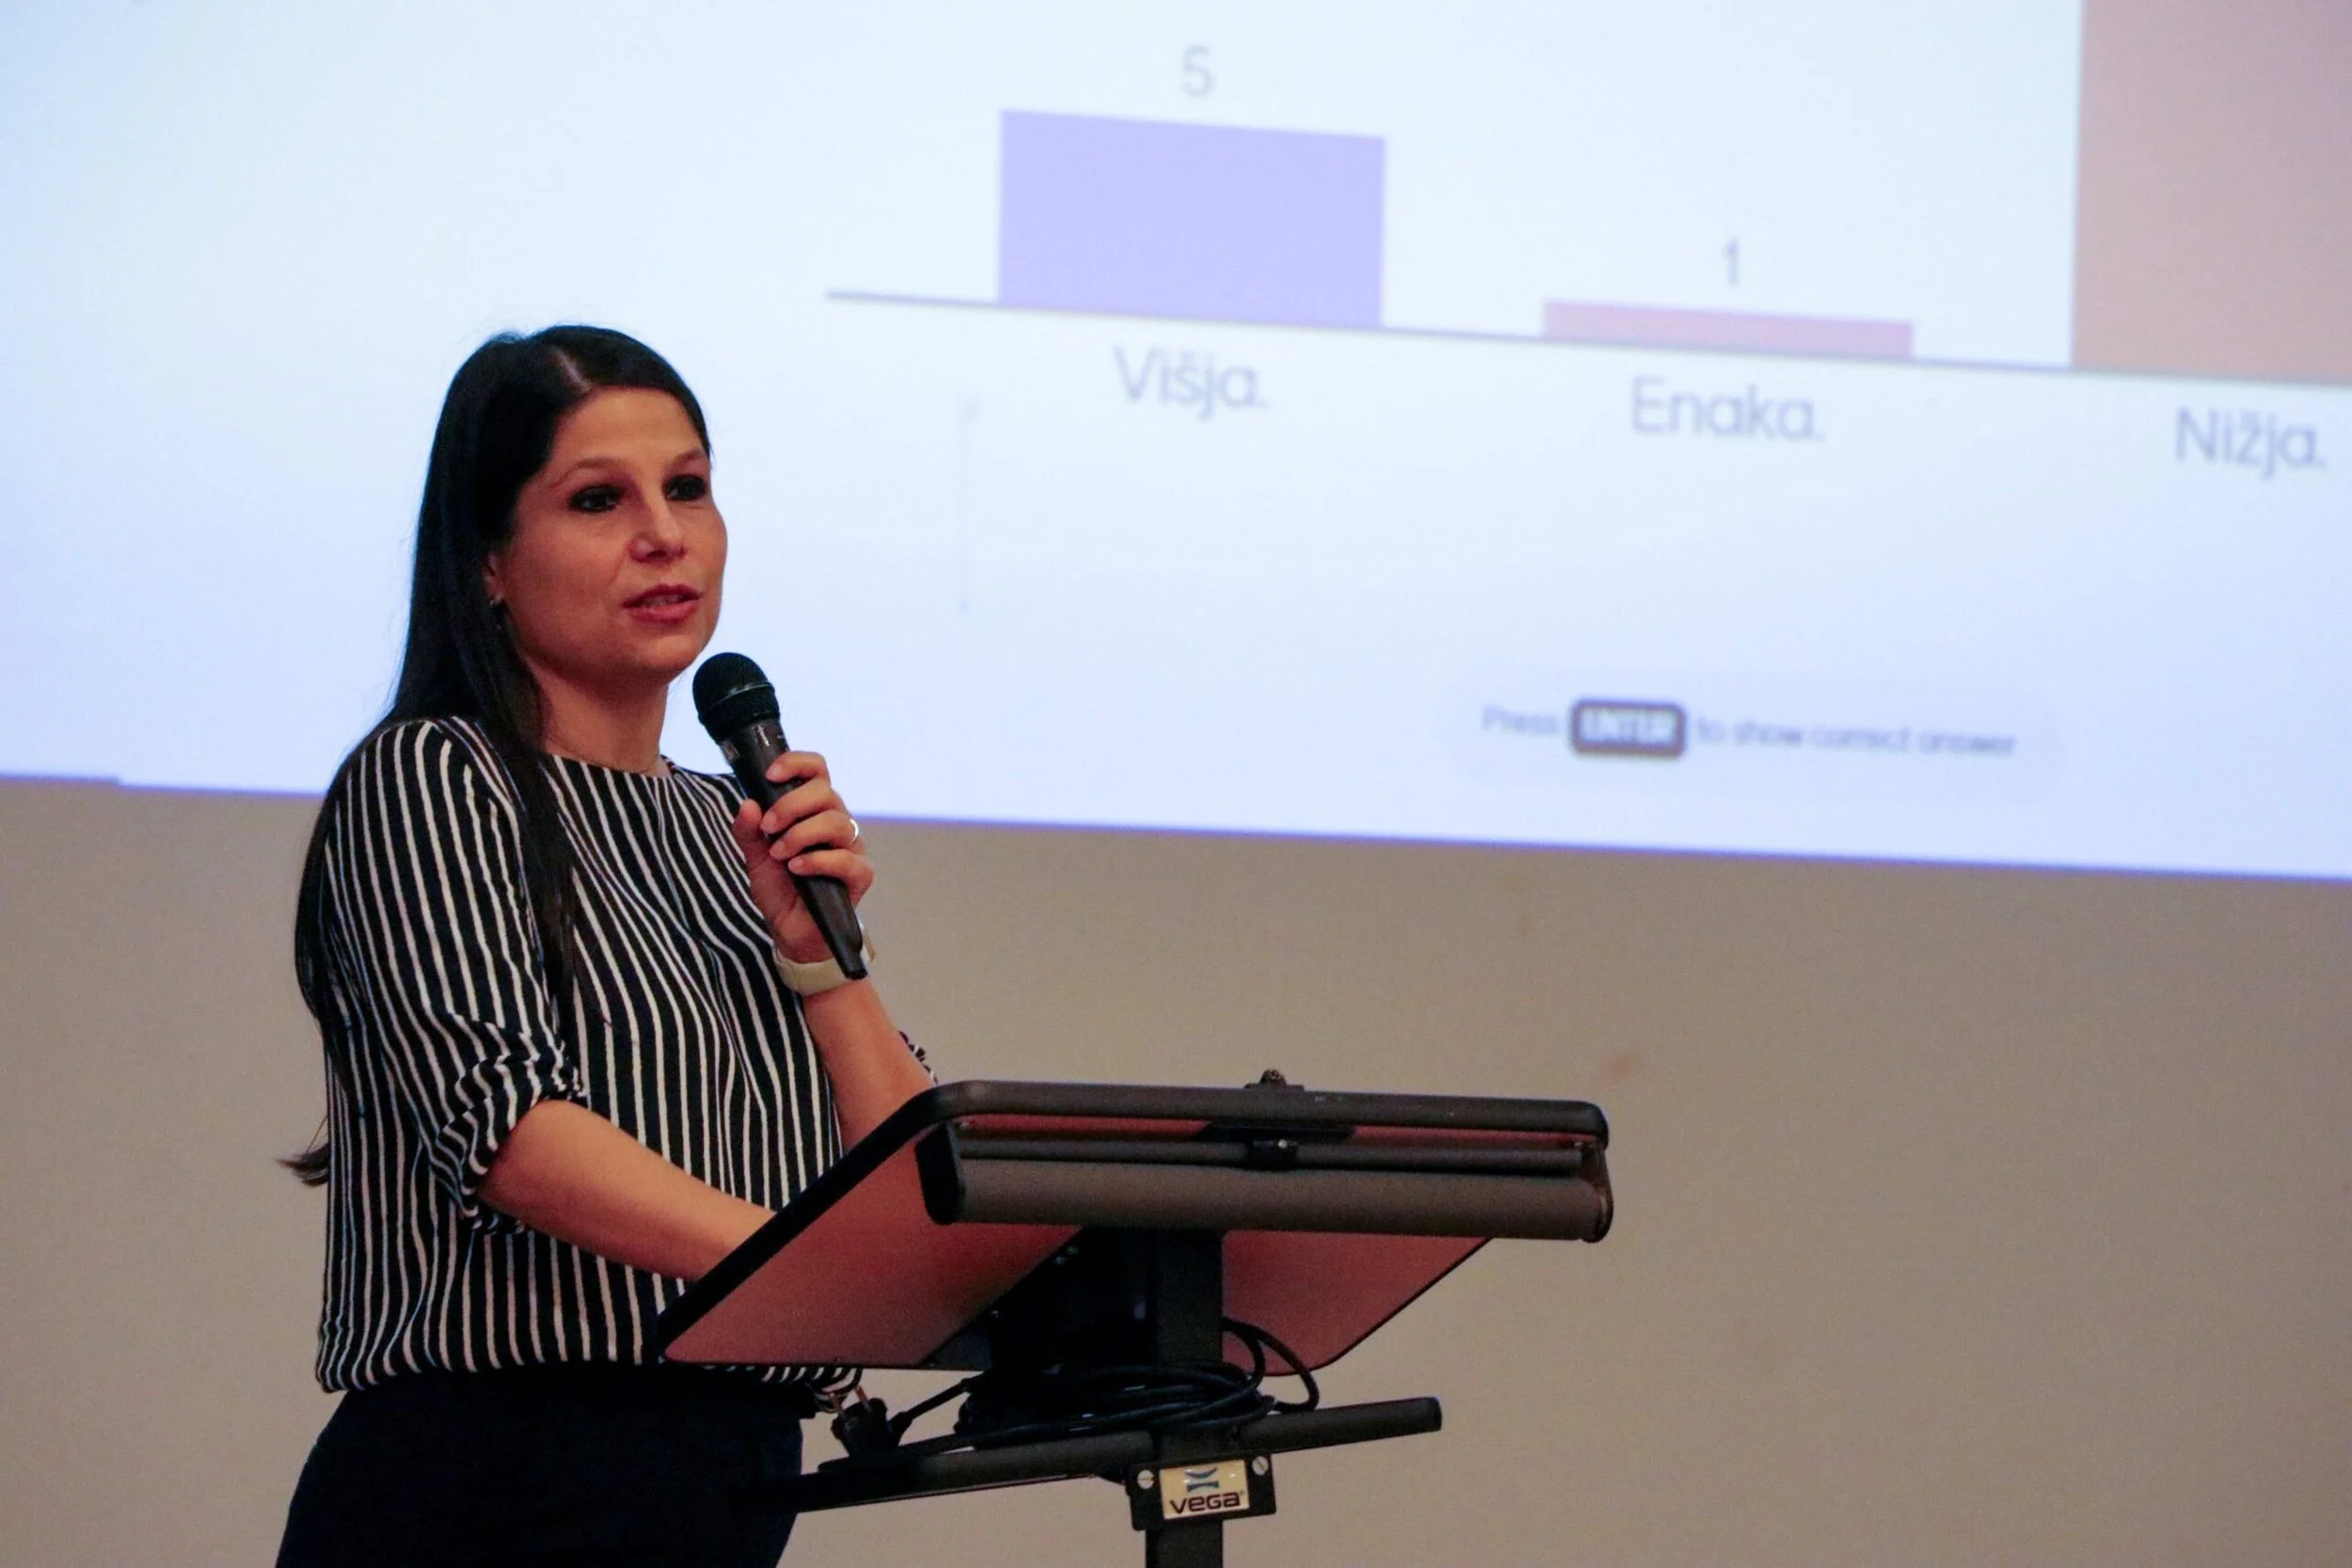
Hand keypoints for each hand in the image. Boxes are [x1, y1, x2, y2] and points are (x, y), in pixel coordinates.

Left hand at [725, 750, 873, 964]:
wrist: (793, 932)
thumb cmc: (781, 891)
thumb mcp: (756, 859)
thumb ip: (749, 832)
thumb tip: (748, 804)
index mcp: (813, 811)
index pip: (817, 771)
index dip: (797, 764)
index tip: (769, 776)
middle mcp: (836, 823)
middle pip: (826, 792)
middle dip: (790, 805)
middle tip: (768, 828)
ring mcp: (852, 847)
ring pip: (836, 822)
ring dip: (801, 835)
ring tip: (780, 855)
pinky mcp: (860, 874)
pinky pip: (846, 858)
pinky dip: (818, 860)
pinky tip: (797, 869)